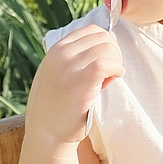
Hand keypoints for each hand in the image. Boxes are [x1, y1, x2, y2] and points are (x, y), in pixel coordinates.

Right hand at [25, 24, 123, 149]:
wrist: (46, 133)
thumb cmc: (55, 107)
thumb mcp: (56, 73)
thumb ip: (72, 58)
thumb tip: (104, 45)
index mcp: (56, 49)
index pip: (91, 30)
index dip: (105, 43)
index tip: (105, 61)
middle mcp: (61, 54)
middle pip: (103, 37)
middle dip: (114, 53)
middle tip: (109, 73)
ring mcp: (70, 66)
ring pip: (108, 49)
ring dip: (116, 63)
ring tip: (108, 79)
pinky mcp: (82, 81)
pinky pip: (108, 63)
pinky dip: (116, 70)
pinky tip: (111, 81)